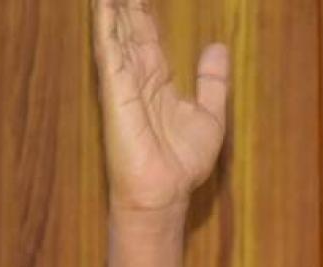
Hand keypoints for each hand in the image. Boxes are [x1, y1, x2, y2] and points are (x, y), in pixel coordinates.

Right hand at [93, 0, 229, 215]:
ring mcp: (126, 84)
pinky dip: (106, 28)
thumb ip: (212, 81)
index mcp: (160, 82)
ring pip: (119, 35)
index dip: (144, 12)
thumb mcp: (210, 115)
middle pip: (132, 30)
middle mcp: (140, 79)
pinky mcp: (116, 93)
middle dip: (128, 3)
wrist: (166, 192)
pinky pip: (110, 53)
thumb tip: (218, 47)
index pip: (149, 37)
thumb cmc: (183, 162)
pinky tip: (104, 6)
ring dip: (114, 9)